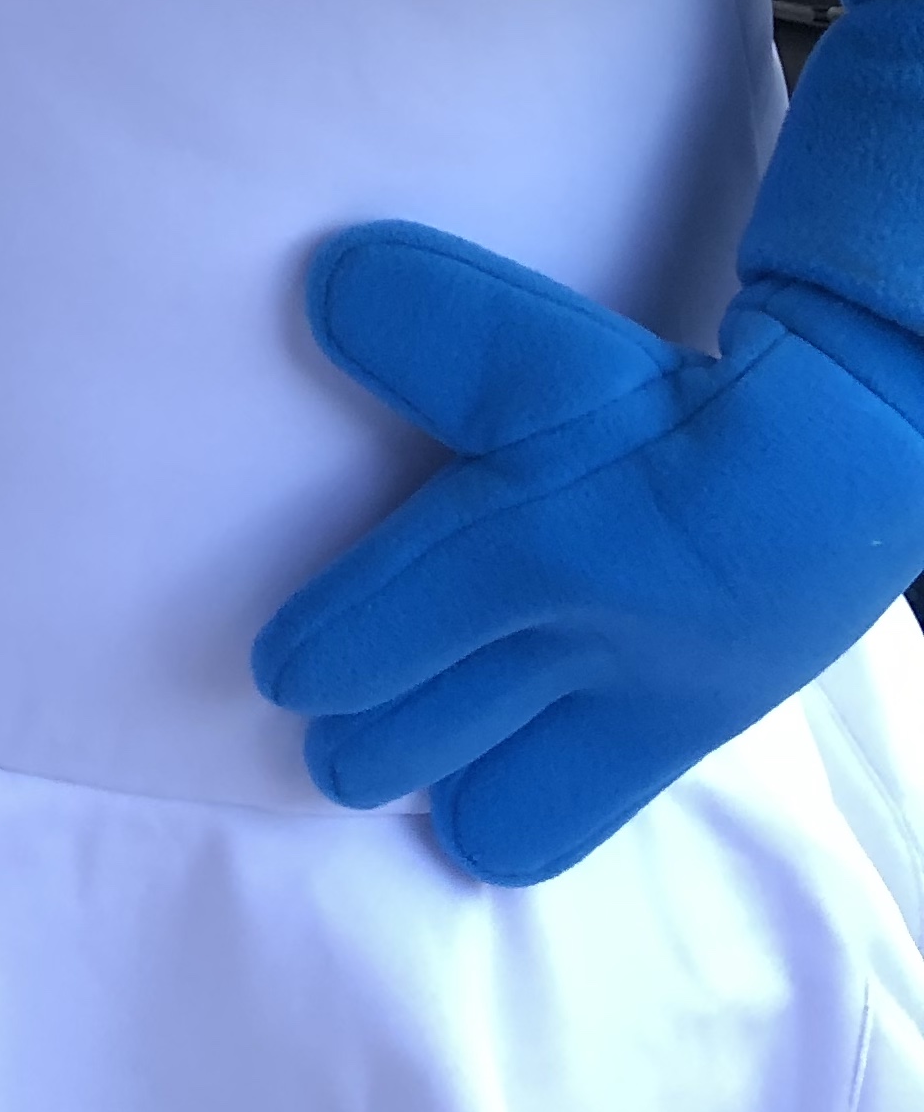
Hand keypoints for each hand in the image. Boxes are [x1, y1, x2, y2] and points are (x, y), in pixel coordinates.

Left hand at [252, 221, 923, 882]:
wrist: (829, 457)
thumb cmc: (661, 400)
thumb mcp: (531, 340)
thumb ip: (424, 319)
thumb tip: (323, 285)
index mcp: (523, 551)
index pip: (367, 646)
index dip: (312, 659)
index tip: (283, 665)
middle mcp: (572, 650)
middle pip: (402, 749)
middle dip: (355, 737)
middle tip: (339, 705)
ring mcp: (627, 711)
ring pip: (485, 816)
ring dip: (438, 784)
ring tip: (419, 739)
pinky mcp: (674, 742)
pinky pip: (559, 827)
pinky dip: (512, 810)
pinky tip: (495, 764)